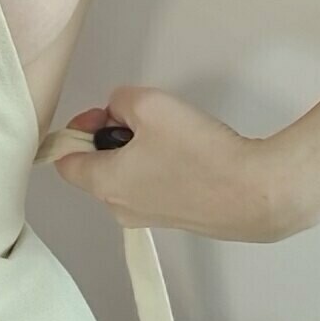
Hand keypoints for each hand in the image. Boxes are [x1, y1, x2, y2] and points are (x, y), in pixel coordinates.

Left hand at [53, 85, 289, 242]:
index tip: (103, 114)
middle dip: (113, 138)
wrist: (254, 193)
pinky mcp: (179, 220)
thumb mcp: (149, 104)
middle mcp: (120, 208)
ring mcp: (151, 219)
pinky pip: (156, 188)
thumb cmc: (198, 151)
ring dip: (139, 153)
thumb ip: (121, 100)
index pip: (65, 162)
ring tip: (171, 135)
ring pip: (128, 177)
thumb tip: (120, 111)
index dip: (77, 130)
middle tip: (143, 119)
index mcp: (103, 184)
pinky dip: (164, 169)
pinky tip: (190, 155)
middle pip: (98, 168)